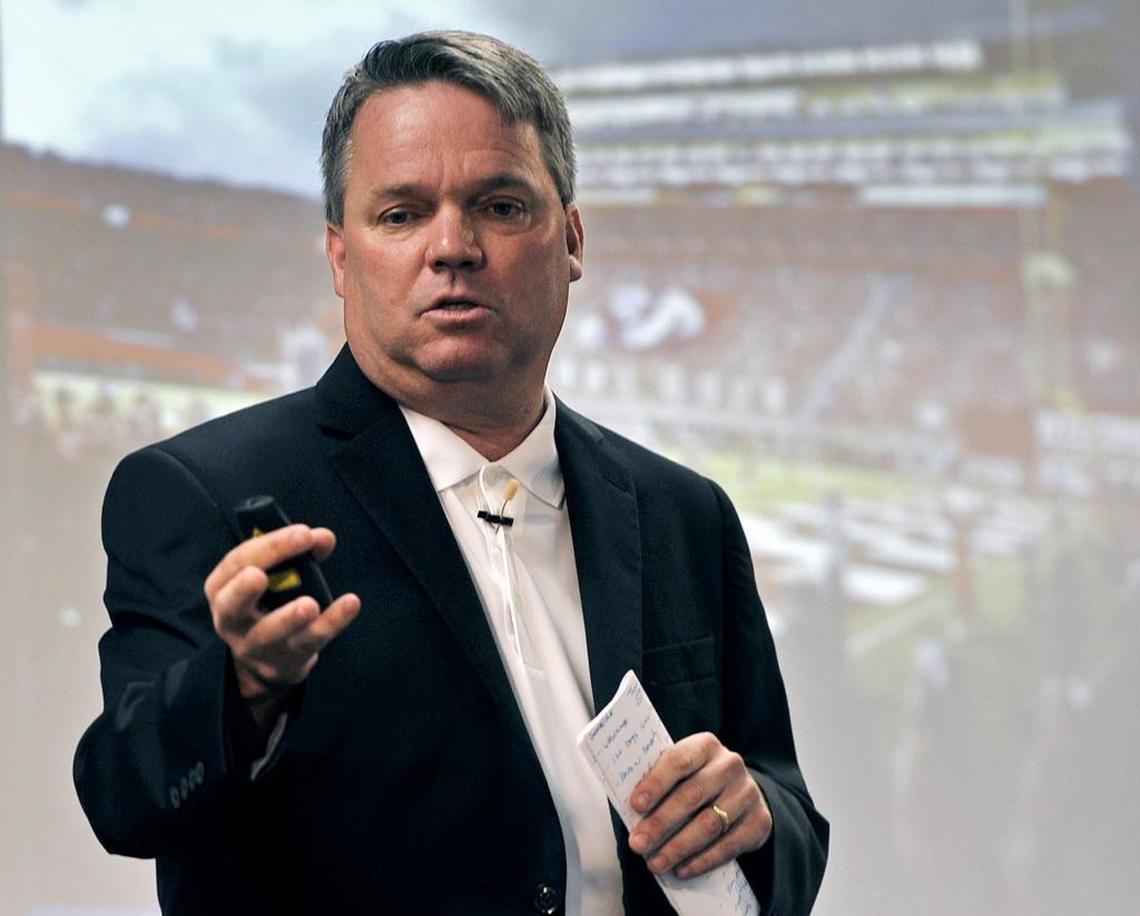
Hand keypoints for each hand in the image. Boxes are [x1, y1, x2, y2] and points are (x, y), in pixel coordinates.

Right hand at [204, 524, 360, 721]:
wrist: (269, 657)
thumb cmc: (269, 601)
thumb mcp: (274, 573)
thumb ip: (297, 551)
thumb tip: (323, 537)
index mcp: (222, 589)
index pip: (236, 563)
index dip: (268, 546)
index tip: (303, 532)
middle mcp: (231, 620)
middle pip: (233, 604)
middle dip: (245, 588)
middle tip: (260, 574)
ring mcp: (256, 646)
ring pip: (269, 633)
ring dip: (288, 618)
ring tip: (310, 604)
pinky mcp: (285, 661)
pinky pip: (309, 642)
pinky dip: (332, 622)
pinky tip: (351, 603)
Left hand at [627, 732, 771, 878]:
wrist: (740, 792)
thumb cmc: (696, 780)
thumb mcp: (682, 772)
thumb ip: (661, 782)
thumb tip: (631, 811)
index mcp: (705, 745)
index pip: (678, 761)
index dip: (656, 783)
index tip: (635, 806)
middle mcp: (730, 765)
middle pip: (691, 796)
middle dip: (661, 823)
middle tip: (638, 844)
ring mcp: (747, 793)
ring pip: (709, 824)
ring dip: (678, 847)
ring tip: (655, 864)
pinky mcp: (759, 821)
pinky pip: (728, 846)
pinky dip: (702, 861)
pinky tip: (681, 870)